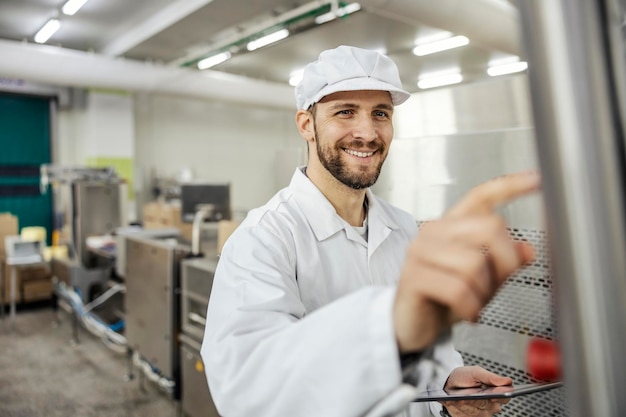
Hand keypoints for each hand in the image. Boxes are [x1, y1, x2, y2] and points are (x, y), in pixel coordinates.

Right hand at [393, 172, 539, 352]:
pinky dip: (471, 307)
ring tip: (474, 302)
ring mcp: (420, 251)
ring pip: (475, 263)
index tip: (537, 179)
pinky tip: (467, 312)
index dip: (510, 186)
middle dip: (505, 263)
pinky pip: (458, 289)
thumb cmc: (443, 299)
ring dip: (483, 292)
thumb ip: (503, 262)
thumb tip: (527, 251)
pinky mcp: (413, 276)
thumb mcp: (481, 279)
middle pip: (490, 228)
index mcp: (451, 226)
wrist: (410, 324)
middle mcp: (434, 231)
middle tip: (496, 285)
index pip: (481, 197)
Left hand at [441, 366, 512, 415]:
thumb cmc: (464, 377)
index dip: (499, 397)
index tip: (492, 396)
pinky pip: (463, 416)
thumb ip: (490, 377)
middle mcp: (490, 407)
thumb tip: (508, 381)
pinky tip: (451, 403)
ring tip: (455, 400)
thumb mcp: (476, 372)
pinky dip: (456, 409)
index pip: (504, 398)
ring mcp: (479, 414)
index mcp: (496, 394)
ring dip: (463, 405)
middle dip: (474, 400)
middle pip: (485, 405)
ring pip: (473, 412)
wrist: (448, 382)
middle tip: (466, 397)